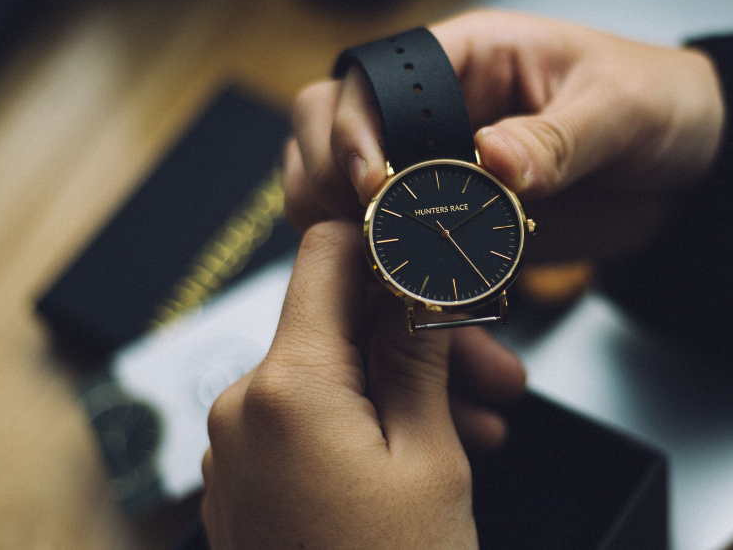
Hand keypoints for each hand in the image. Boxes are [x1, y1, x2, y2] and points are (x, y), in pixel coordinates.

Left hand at [201, 222, 524, 549]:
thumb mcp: (428, 458)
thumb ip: (419, 354)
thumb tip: (423, 280)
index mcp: (284, 388)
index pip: (325, 256)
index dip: (386, 245)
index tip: (438, 257)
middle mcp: (242, 410)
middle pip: (334, 326)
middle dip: (415, 334)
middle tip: (495, 366)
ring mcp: (236, 453)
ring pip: (328, 380)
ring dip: (400, 385)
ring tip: (482, 422)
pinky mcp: (245, 487)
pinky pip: (306, 426)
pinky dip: (364, 424)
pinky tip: (430, 451)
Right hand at [284, 10, 724, 259]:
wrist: (694, 171)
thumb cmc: (661, 104)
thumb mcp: (622, 109)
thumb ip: (558, 136)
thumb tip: (493, 156)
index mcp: (467, 60)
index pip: (372, 82)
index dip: (354, 130)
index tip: (372, 184)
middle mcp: (438, 114)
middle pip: (326, 134)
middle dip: (328, 184)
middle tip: (365, 233)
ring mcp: (439, 172)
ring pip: (345, 199)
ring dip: (347, 240)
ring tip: (385, 277)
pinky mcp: (456, 228)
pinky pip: (401, 256)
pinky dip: (397, 287)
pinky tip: (425, 312)